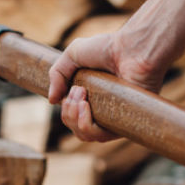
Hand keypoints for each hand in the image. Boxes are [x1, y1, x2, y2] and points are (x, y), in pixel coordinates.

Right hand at [47, 32, 166, 141]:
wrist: (132, 48)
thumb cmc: (108, 48)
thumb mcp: (72, 55)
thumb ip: (57, 74)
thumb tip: (52, 101)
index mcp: (92, 98)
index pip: (74, 118)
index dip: (66, 110)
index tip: (70, 91)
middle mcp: (104, 111)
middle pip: (76, 129)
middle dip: (68, 113)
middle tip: (78, 92)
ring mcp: (114, 118)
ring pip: (86, 136)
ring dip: (75, 118)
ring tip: (81, 98)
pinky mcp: (125, 122)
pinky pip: (101, 137)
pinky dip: (86, 125)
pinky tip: (85, 106)